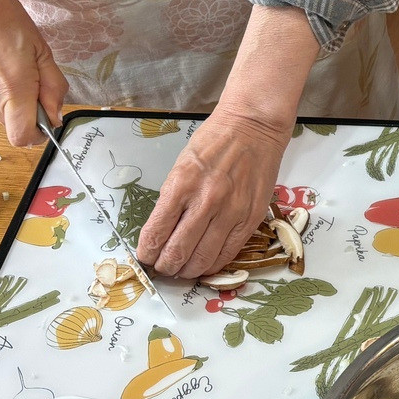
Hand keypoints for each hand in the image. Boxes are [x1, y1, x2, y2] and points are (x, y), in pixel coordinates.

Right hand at [0, 0, 65, 146]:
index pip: (23, 137)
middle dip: (27, 110)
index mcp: (11, 88)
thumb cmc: (0, 14)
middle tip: (33, 77)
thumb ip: (52, 85)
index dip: (39, 133)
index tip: (47, 116)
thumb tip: (55, 114)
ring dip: (11, 96)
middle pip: (12, 123)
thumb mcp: (40, 48)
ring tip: (10, 61)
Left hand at [135, 2, 321, 278]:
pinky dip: (214, 265)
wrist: (253, 128)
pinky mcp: (250, 218)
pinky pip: (229, 253)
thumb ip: (172, 200)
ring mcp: (231, 212)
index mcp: (181, 185)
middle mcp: (205, 202)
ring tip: (182, 270)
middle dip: (165, 267)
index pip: (156, 233)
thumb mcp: (180, 166)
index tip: (145, 258)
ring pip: (203, 259)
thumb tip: (162, 234)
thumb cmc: (212, 142)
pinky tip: (206, 264)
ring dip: (188, 271)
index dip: (147, 253)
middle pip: (178, 252)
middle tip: (163, 268)